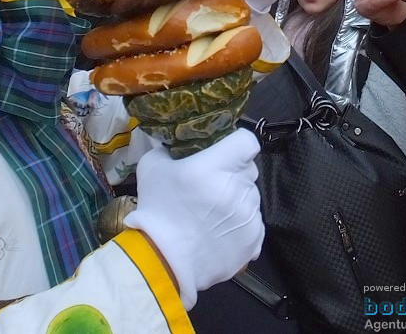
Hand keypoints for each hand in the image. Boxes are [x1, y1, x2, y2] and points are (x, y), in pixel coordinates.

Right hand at [124, 128, 263, 309]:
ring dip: (237, 201)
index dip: (238, 144)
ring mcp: (249, 215)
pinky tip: (219, 233)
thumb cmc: (156, 211)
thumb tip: (171, 145)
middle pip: (248, 170)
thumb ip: (165, 150)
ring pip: (251, 197)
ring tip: (212, 216)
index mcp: (217, 166)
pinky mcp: (254, 240)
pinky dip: (240, 226)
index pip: (247, 142)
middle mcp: (238, 188)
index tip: (225, 153)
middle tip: (211, 188)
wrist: (162, 262)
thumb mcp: (151, 168)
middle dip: (233, 175)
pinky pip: (254, 223)